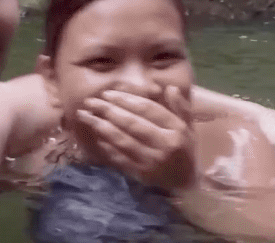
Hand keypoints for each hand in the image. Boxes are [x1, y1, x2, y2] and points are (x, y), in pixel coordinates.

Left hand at [76, 85, 195, 190]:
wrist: (186, 186)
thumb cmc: (185, 151)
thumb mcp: (189, 128)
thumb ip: (181, 108)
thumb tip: (169, 88)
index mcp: (177, 130)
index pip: (148, 109)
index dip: (127, 99)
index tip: (108, 93)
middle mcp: (164, 145)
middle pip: (132, 123)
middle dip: (108, 110)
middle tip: (90, 101)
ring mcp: (151, 161)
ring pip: (123, 140)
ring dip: (102, 127)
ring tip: (86, 116)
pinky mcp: (141, 175)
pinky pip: (120, 158)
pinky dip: (107, 147)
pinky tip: (97, 137)